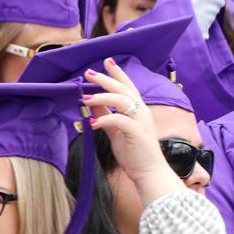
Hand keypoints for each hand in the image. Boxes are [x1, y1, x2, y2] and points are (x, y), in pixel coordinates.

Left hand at [82, 58, 183, 204]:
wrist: (148, 172)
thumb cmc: (134, 153)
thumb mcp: (116, 132)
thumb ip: (106, 117)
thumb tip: (93, 105)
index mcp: (138, 110)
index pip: (128, 86)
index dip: (118, 73)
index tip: (107, 61)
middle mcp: (141, 112)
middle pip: (123, 89)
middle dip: (106, 79)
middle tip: (89, 73)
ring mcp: (140, 121)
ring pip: (122, 101)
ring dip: (102, 98)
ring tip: (85, 99)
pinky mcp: (137, 133)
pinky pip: (119, 120)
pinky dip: (105, 119)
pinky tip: (92, 124)